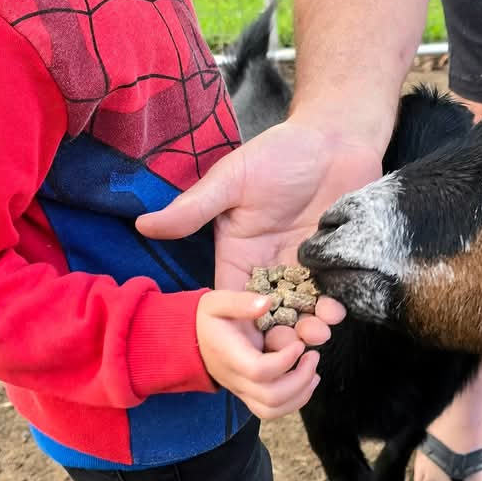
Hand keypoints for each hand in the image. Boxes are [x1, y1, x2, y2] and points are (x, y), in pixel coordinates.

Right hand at [135, 117, 378, 339]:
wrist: (335, 136)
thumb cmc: (279, 152)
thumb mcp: (232, 179)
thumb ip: (194, 207)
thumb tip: (143, 224)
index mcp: (238, 251)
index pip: (230, 298)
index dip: (237, 324)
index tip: (249, 340)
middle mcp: (268, 264)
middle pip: (267, 316)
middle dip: (278, 336)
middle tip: (292, 344)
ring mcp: (302, 265)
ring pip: (301, 310)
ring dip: (308, 326)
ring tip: (319, 330)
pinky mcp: (332, 261)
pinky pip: (329, 294)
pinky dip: (333, 306)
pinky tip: (338, 307)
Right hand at [195, 290, 320, 418]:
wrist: (190, 340)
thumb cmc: (206, 318)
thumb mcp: (218, 301)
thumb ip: (241, 302)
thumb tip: (268, 302)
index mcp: (229, 355)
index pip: (260, 370)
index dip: (285, 360)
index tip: (299, 343)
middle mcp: (235, 379)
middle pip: (271, 397)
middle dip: (300, 379)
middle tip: (313, 356)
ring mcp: (241, 391)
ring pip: (272, 411)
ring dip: (300, 394)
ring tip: (314, 372)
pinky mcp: (248, 395)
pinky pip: (271, 411)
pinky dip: (294, 400)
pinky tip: (306, 380)